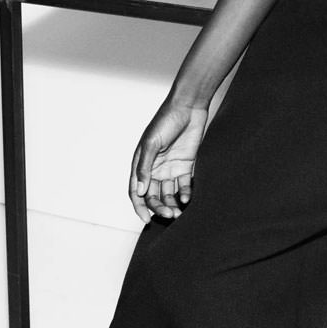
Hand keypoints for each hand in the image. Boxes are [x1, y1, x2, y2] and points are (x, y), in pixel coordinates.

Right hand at [129, 99, 207, 222]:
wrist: (189, 107)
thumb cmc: (165, 121)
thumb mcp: (152, 144)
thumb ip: (145, 168)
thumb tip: (140, 191)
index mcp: (141, 164)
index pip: (137, 191)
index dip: (140, 207)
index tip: (146, 220)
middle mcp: (155, 169)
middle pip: (153, 196)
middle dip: (159, 208)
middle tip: (169, 215)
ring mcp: (170, 168)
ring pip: (169, 194)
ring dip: (172, 204)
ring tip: (179, 212)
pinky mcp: (186, 166)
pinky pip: (184, 185)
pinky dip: (185, 193)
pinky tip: (187, 198)